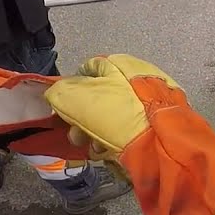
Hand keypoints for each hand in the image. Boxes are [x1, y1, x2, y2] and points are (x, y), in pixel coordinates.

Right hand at [44, 54, 184, 163]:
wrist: (159, 141)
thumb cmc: (117, 114)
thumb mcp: (78, 98)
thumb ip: (60, 92)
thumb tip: (55, 94)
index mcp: (119, 64)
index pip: (87, 69)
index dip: (70, 88)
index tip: (62, 108)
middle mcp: (134, 78)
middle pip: (96, 96)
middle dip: (79, 117)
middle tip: (75, 133)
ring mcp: (145, 101)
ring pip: (107, 116)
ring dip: (92, 132)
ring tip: (91, 145)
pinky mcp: (151, 123)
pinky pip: (123, 129)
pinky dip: (111, 139)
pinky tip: (106, 151)